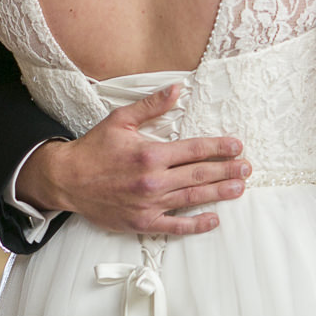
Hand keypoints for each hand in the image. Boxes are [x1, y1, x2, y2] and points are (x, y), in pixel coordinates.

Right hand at [16, 85, 250, 235]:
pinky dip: (196, 224)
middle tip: (247, 168)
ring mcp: (149, 204)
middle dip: (227, 170)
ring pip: (193, 199)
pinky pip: (175, 226)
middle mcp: (153, 180)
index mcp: (150, 153)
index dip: (220, 148)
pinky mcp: (142, 222)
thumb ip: (151, 105)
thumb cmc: (94, 148)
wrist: (67, 180)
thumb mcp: (120, 120)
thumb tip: (177, 89)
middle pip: (200, 175)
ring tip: (239, 189)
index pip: (195, 149)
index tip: (237, 146)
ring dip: (219, 193)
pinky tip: (213, 220)